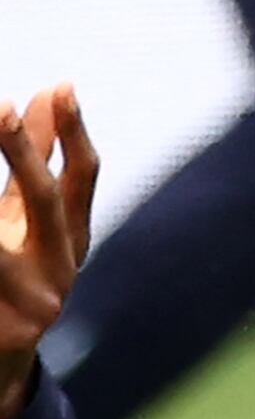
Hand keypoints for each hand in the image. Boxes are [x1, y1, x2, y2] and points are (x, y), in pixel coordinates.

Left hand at [0, 86, 97, 418]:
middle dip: (21, 151)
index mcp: (69, 241)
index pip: (81, 179)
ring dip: (5, 180)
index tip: (59, 86)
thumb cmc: (5, 273)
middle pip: (45, 201)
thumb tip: (52, 90)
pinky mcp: (0, 332)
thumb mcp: (23, 218)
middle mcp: (59, 271)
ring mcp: (29, 306)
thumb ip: (37, 159)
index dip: (72, 133)